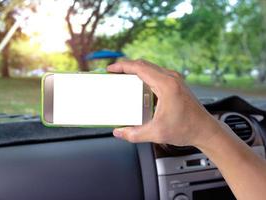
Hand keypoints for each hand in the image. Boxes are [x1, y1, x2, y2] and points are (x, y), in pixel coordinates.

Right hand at [107, 59, 222, 146]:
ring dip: (136, 70)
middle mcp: (171, 78)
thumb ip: (134, 134)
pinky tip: (139, 84)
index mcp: (166, 85)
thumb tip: (119, 132)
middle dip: (126, 67)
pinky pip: (157, 74)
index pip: (139, 68)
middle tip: (114, 73)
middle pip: (144, 64)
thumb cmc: (187, 129)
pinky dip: (144, 75)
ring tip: (123, 78)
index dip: (122, 66)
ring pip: (151, 68)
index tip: (111, 69)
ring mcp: (175, 80)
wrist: (206, 130)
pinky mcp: (177, 84)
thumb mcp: (157, 133)